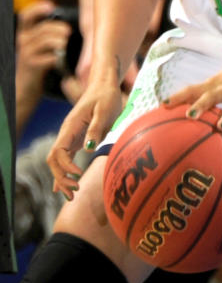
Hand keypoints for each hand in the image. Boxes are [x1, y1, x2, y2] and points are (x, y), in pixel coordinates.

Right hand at [16, 2, 71, 87]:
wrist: (25, 86)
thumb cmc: (38, 62)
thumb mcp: (39, 45)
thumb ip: (48, 34)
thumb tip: (67, 26)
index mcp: (25, 33)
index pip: (26, 16)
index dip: (37, 9)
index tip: (51, 6)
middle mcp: (22, 41)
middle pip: (43, 28)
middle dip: (59, 28)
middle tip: (68, 32)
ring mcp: (25, 54)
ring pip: (46, 41)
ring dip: (60, 41)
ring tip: (64, 45)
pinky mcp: (31, 66)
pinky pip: (48, 57)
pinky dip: (56, 57)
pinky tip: (58, 59)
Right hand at [46, 80, 123, 197]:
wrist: (104, 86)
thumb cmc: (106, 96)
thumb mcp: (104, 110)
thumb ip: (96, 128)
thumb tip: (88, 149)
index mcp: (70, 127)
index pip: (58, 152)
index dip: (65, 166)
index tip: (78, 174)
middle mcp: (66, 133)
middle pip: (53, 160)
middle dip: (61, 177)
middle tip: (75, 190)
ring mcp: (70, 137)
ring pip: (57, 162)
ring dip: (62, 179)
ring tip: (72, 196)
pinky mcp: (76, 140)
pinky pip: (66, 159)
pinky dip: (65, 173)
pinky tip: (65, 188)